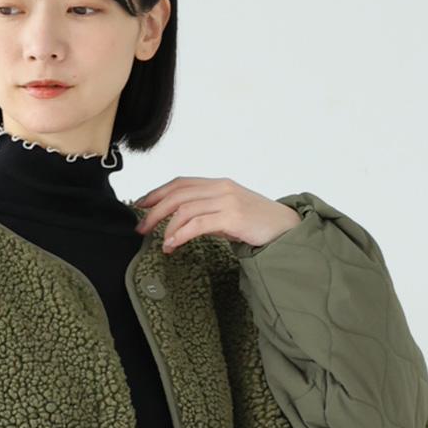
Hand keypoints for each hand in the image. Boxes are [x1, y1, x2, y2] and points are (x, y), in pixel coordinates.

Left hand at [133, 176, 302, 253]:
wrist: (287, 229)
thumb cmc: (258, 224)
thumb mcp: (229, 213)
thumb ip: (207, 213)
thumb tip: (180, 224)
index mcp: (218, 184)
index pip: (181, 183)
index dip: (157, 192)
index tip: (141, 205)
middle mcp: (221, 188)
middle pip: (177, 194)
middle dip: (154, 211)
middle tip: (141, 228)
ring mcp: (227, 201)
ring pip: (185, 208)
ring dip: (165, 225)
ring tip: (158, 241)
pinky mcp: (233, 217)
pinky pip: (198, 223)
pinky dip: (180, 234)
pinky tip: (172, 244)